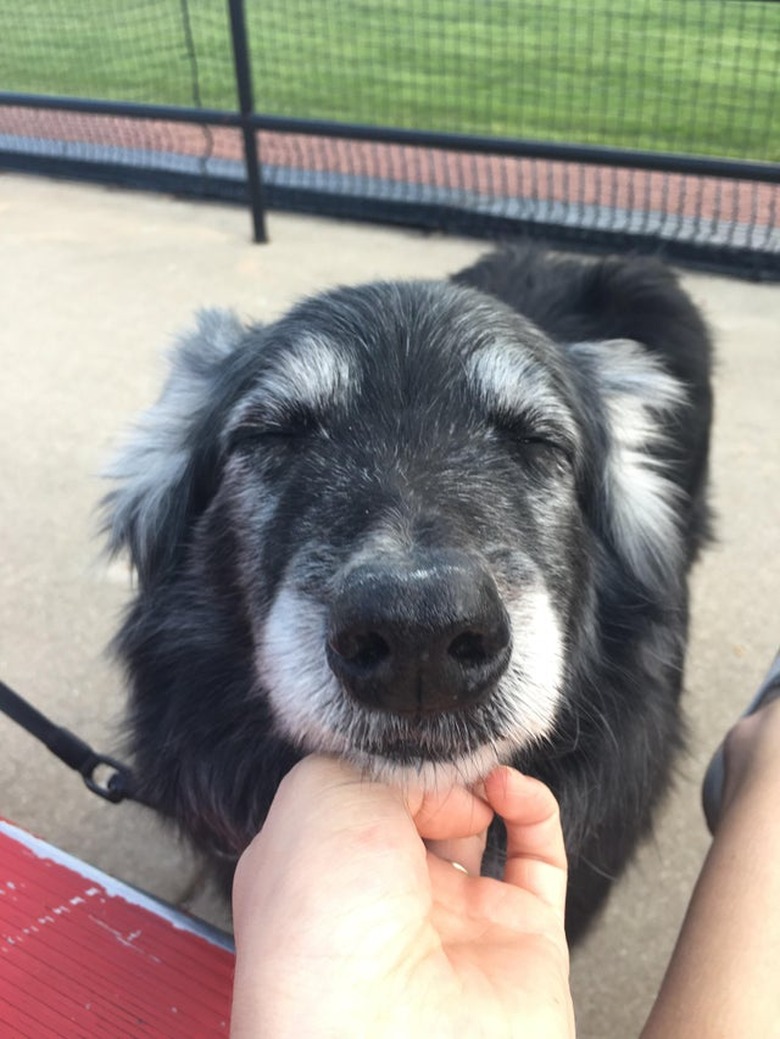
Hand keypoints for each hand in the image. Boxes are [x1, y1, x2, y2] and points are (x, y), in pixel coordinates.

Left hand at [230, 755, 573, 1037]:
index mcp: (323, 868)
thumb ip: (366, 759)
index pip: (358, 791)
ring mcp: (454, 917)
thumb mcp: (315, 798)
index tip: (400, 737)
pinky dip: (532, 806)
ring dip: (482, 781)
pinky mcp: (521, 933)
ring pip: (479, 824)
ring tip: (474, 771)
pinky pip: (539, 854)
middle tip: (439, 761)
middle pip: (419, 805)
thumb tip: (425, 773)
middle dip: (433, 771)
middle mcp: (384, 895)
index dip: (383, 757)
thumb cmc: (324, 924)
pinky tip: (508, 788)